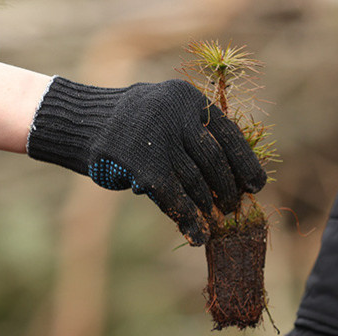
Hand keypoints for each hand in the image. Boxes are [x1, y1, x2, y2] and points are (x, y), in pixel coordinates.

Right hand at [27, 77, 266, 245]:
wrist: (82, 125)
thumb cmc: (129, 126)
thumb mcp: (164, 119)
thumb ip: (192, 139)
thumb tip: (230, 179)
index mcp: (186, 98)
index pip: (227, 133)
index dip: (244, 162)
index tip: (256, 185)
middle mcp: (175, 113)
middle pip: (213, 160)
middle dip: (225, 189)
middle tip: (232, 209)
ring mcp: (157, 138)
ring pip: (194, 181)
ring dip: (207, 208)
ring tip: (215, 225)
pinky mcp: (142, 164)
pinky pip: (173, 197)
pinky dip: (187, 219)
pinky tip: (197, 235)